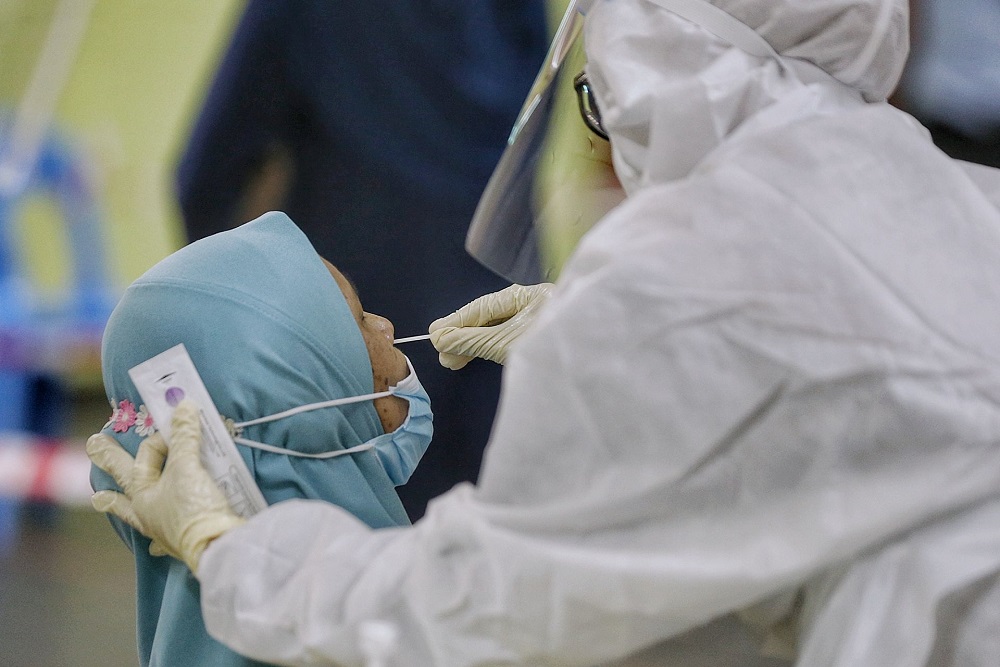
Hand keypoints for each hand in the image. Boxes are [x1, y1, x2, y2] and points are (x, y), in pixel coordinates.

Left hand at [87, 399, 244, 574]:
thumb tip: (184, 407)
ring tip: (101, 499)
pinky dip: (155, 538)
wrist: (217, 547)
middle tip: (92, 446)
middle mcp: (147, 512)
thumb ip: (185, 438)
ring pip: (134, 511)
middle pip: (125, 481)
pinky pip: (160, 538)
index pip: (148, 455)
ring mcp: (162, 528)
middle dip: (110, 462)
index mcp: (142, 494)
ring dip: (119, 504)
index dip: (163, 437)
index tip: (181, 425)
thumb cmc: (194, 508)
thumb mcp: (189, 468)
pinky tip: (152, 545)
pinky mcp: (181, 539)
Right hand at [428, 283, 553, 368]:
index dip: (457, 321)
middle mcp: (536, 304)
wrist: (597, 372)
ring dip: (474, 344)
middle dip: (464, 335)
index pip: (484, 306)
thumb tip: (441, 337)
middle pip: (491, 316)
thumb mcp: (507, 344)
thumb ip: (473, 340)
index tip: (435, 336)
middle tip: (443, 356)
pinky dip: (490, 347)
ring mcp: (542, 321)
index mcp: (531, 296)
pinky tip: (477, 355)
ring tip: (453, 361)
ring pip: (499, 328)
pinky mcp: (545, 339)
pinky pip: (509, 337)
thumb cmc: (555, 349)